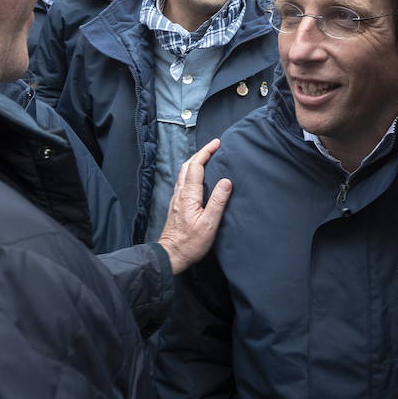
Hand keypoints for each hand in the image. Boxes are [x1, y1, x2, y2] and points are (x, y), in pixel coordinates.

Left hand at [157, 138, 231, 273]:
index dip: (206, 152)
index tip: (217, 143)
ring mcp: (176, 199)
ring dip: (195, 161)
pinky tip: (197, 177)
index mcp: (189, 195)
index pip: (196, 166)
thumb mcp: (209, 224)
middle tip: (213, 146)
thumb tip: (227, 181)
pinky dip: (191, 172)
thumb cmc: (190, 243)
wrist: (171, 255)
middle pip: (187, 166)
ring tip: (206, 157)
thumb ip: (218, 201)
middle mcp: (180, 193)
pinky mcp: (176, 205)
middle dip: (200, 153)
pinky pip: (183, 181)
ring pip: (183, 173)